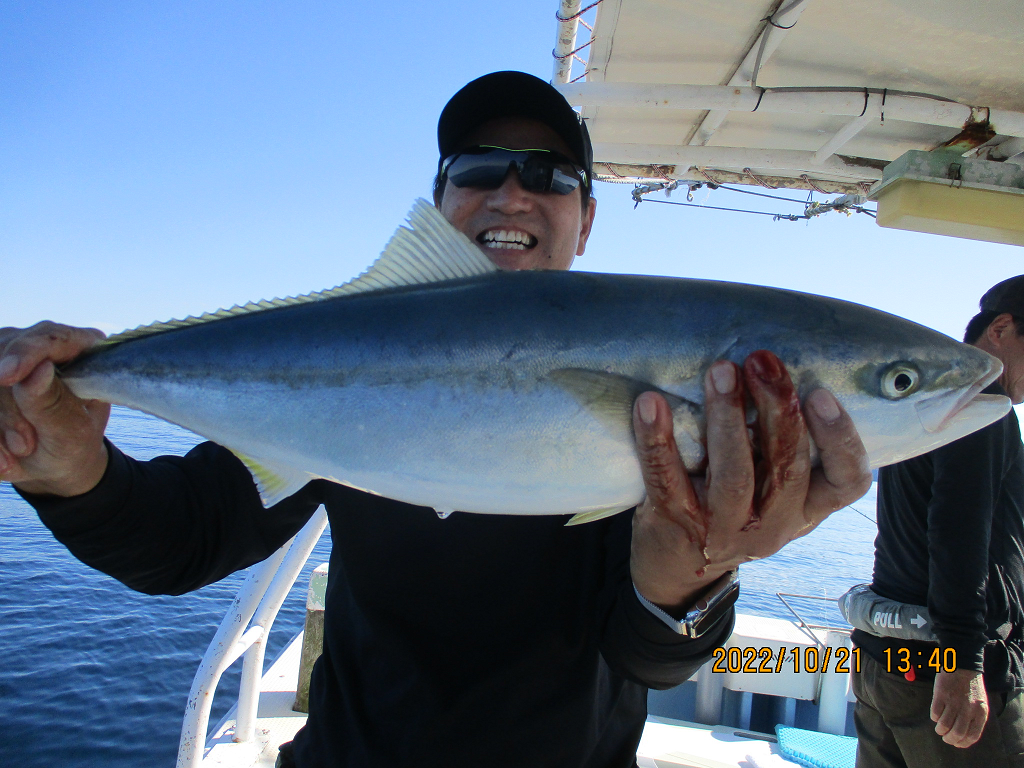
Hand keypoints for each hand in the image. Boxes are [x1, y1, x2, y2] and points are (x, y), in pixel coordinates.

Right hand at [0, 322, 109, 496]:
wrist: (52, 464)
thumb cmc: (72, 443)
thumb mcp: (72, 432)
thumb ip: (53, 402)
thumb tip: (40, 369)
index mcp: (81, 351)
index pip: (53, 337)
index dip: (27, 352)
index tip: (7, 377)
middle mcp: (42, 347)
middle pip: (8, 356)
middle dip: (10, 408)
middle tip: (26, 444)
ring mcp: (9, 359)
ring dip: (0, 422)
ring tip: (22, 449)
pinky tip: (5, 458)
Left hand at [629, 350, 870, 611]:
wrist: (677, 567)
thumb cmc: (734, 508)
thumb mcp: (773, 494)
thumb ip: (784, 451)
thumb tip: (780, 372)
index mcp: (805, 509)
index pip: (847, 482)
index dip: (841, 439)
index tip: (822, 393)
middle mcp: (773, 524)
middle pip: (786, 467)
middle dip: (777, 408)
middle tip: (763, 360)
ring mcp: (723, 528)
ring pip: (734, 473)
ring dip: (727, 417)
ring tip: (721, 371)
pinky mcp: (676, 523)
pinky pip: (666, 478)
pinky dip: (657, 439)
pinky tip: (650, 403)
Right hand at [931, 668, 988, 747]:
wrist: (963, 664)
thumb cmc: (971, 686)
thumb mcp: (979, 704)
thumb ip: (974, 718)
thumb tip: (963, 735)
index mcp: (980, 712)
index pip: (972, 736)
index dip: (963, 743)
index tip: (956, 743)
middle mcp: (968, 709)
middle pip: (957, 733)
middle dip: (949, 739)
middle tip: (945, 738)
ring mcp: (954, 701)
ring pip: (944, 725)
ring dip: (940, 730)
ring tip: (939, 728)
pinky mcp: (941, 694)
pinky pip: (935, 713)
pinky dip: (934, 717)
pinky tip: (936, 715)